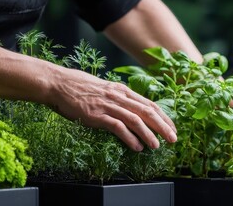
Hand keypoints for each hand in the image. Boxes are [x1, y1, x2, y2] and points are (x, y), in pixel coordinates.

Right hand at [50, 68, 176, 151]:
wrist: (59, 84)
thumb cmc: (80, 87)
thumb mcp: (105, 89)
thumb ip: (119, 99)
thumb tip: (132, 111)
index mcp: (122, 90)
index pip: (149, 104)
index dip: (164, 117)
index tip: (172, 128)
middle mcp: (119, 97)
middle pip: (147, 112)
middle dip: (163, 126)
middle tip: (173, 139)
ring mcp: (108, 105)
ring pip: (136, 120)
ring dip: (149, 134)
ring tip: (157, 146)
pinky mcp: (97, 115)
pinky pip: (118, 127)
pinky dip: (130, 138)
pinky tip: (136, 147)